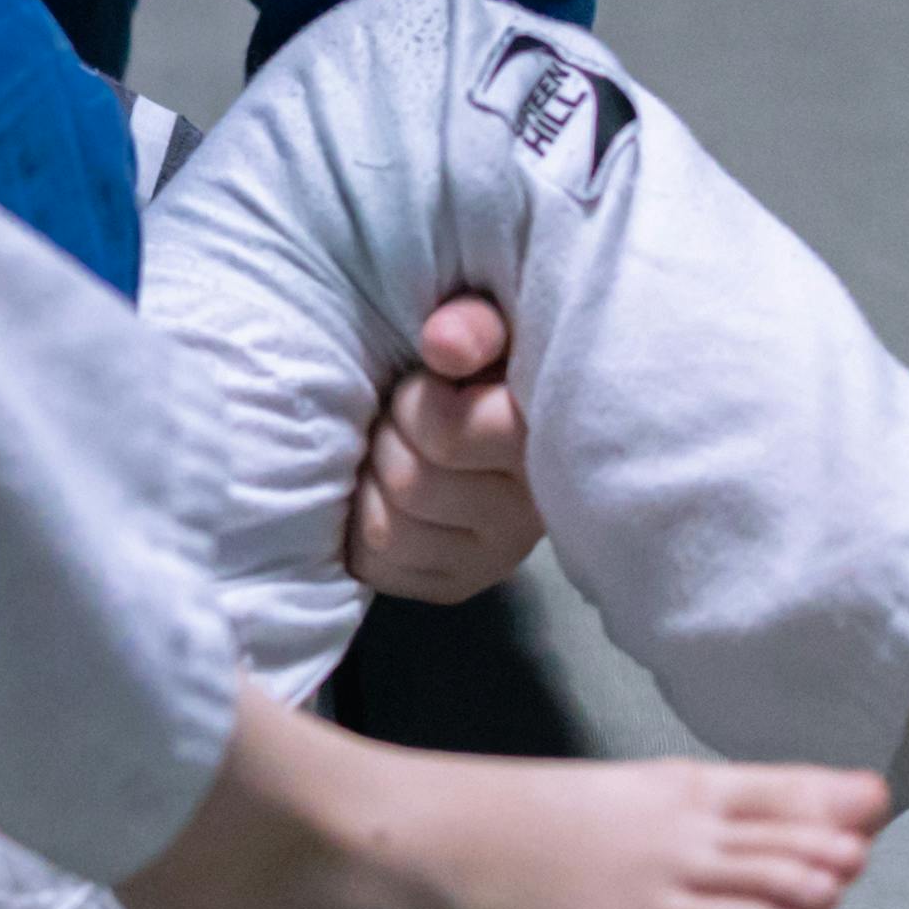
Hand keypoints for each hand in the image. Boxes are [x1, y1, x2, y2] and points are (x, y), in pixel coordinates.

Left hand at [342, 289, 538, 601]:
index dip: (418, 402)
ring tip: (396, 451)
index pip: (446, 437)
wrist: (501, 413)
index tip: (434, 382)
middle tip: (405, 416)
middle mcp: (529, 514)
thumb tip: (442, 343)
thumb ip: (474, 324)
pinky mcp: (456, 585)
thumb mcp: (490, 325)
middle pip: (408, 484)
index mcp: (546, 442)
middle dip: (389, 439)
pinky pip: (376, 567)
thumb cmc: (487, 362)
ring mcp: (494, 558)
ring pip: (386, 531)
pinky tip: (386, 494)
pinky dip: (362, 525)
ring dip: (371, 482)